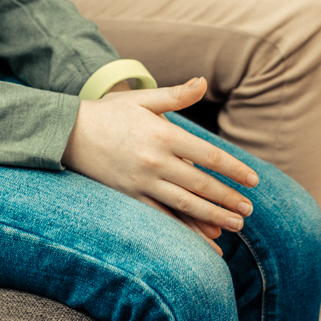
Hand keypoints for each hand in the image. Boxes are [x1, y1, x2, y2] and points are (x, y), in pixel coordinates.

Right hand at [62, 77, 257, 250]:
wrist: (68, 133)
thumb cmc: (110, 112)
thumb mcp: (143, 99)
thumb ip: (176, 95)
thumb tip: (203, 81)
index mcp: (162, 134)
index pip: (207, 155)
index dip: (232, 169)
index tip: (253, 181)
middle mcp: (154, 160)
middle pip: (200, 185)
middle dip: (227, 199)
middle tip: (249, 210)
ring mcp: (141, 182)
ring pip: (184, 205)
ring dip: (212, 217)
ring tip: (234, 226)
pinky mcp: (128, 196)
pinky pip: (161, 217)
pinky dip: (183, 229)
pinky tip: (200, 238)